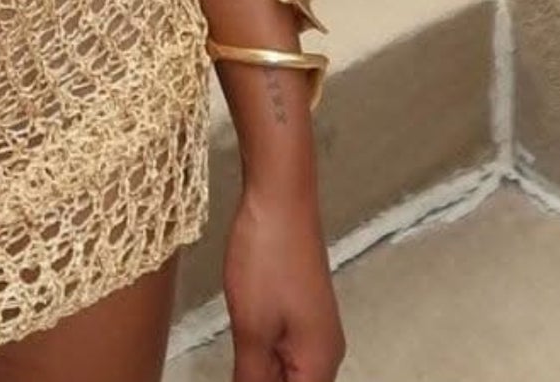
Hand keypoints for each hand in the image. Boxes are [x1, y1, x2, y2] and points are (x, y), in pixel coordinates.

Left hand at [223, 182, 346, 379]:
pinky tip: (242, 348)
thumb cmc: (267, 259)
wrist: (280, 197)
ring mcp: (314, 330)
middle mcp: (325, 353)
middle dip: (260, 380)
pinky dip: (263, 357)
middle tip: (234, 361)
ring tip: (236, 354)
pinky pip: (284, 350)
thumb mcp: (252, 328)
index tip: (238, 373)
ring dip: (260, 373)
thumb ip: (252, 378)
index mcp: (320, 365)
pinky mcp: (299, 310)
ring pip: (288, 373)